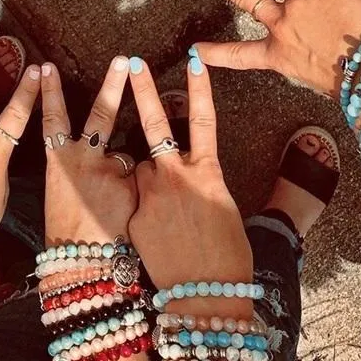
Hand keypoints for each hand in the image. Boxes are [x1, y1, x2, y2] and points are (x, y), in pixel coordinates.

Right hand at [40, 58, 137, 243]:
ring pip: (124, 156)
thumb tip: (105, 152)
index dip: (48, 92)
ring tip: (109, 201)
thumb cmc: (68, 232)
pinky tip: (126, 213)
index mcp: (58, 161)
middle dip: (113, 84)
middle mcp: (83, 160)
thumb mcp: (62, 192)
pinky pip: (139, 180)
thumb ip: (81, 166)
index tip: (45, 67)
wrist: (82, 267)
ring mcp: (110, 171)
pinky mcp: (133, 185)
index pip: (52, 118)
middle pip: (100, 115)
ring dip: (122, 173)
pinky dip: (136, 192)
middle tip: (125, 59)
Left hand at [127, 57, 251, 317]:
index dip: (199, 89)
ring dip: (144, 174)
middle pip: (155, 124)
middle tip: (134, 62)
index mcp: (207, 172)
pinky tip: (154, 233)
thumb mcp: (223, 210)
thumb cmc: (227, 258)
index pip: (204, 120)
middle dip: (143, 90)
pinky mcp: (134, 213)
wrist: (205, 299)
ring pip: (138, 168)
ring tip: (166, 208)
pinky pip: (133, 199)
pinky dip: (139, 207)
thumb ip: (200, 181)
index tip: (194, 60)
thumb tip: (188, 170)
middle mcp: (176, 176)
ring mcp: (151, 194)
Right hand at [189, 0, 360, 97]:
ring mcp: (298, 1)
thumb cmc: (355, 76)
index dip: (215, 52)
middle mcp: (281, 25)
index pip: (239, 55)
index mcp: (280, 54)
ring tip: (338, 8)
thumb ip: (304, 45)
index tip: (195, 52)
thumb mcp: (318, 70)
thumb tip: (310, 22)